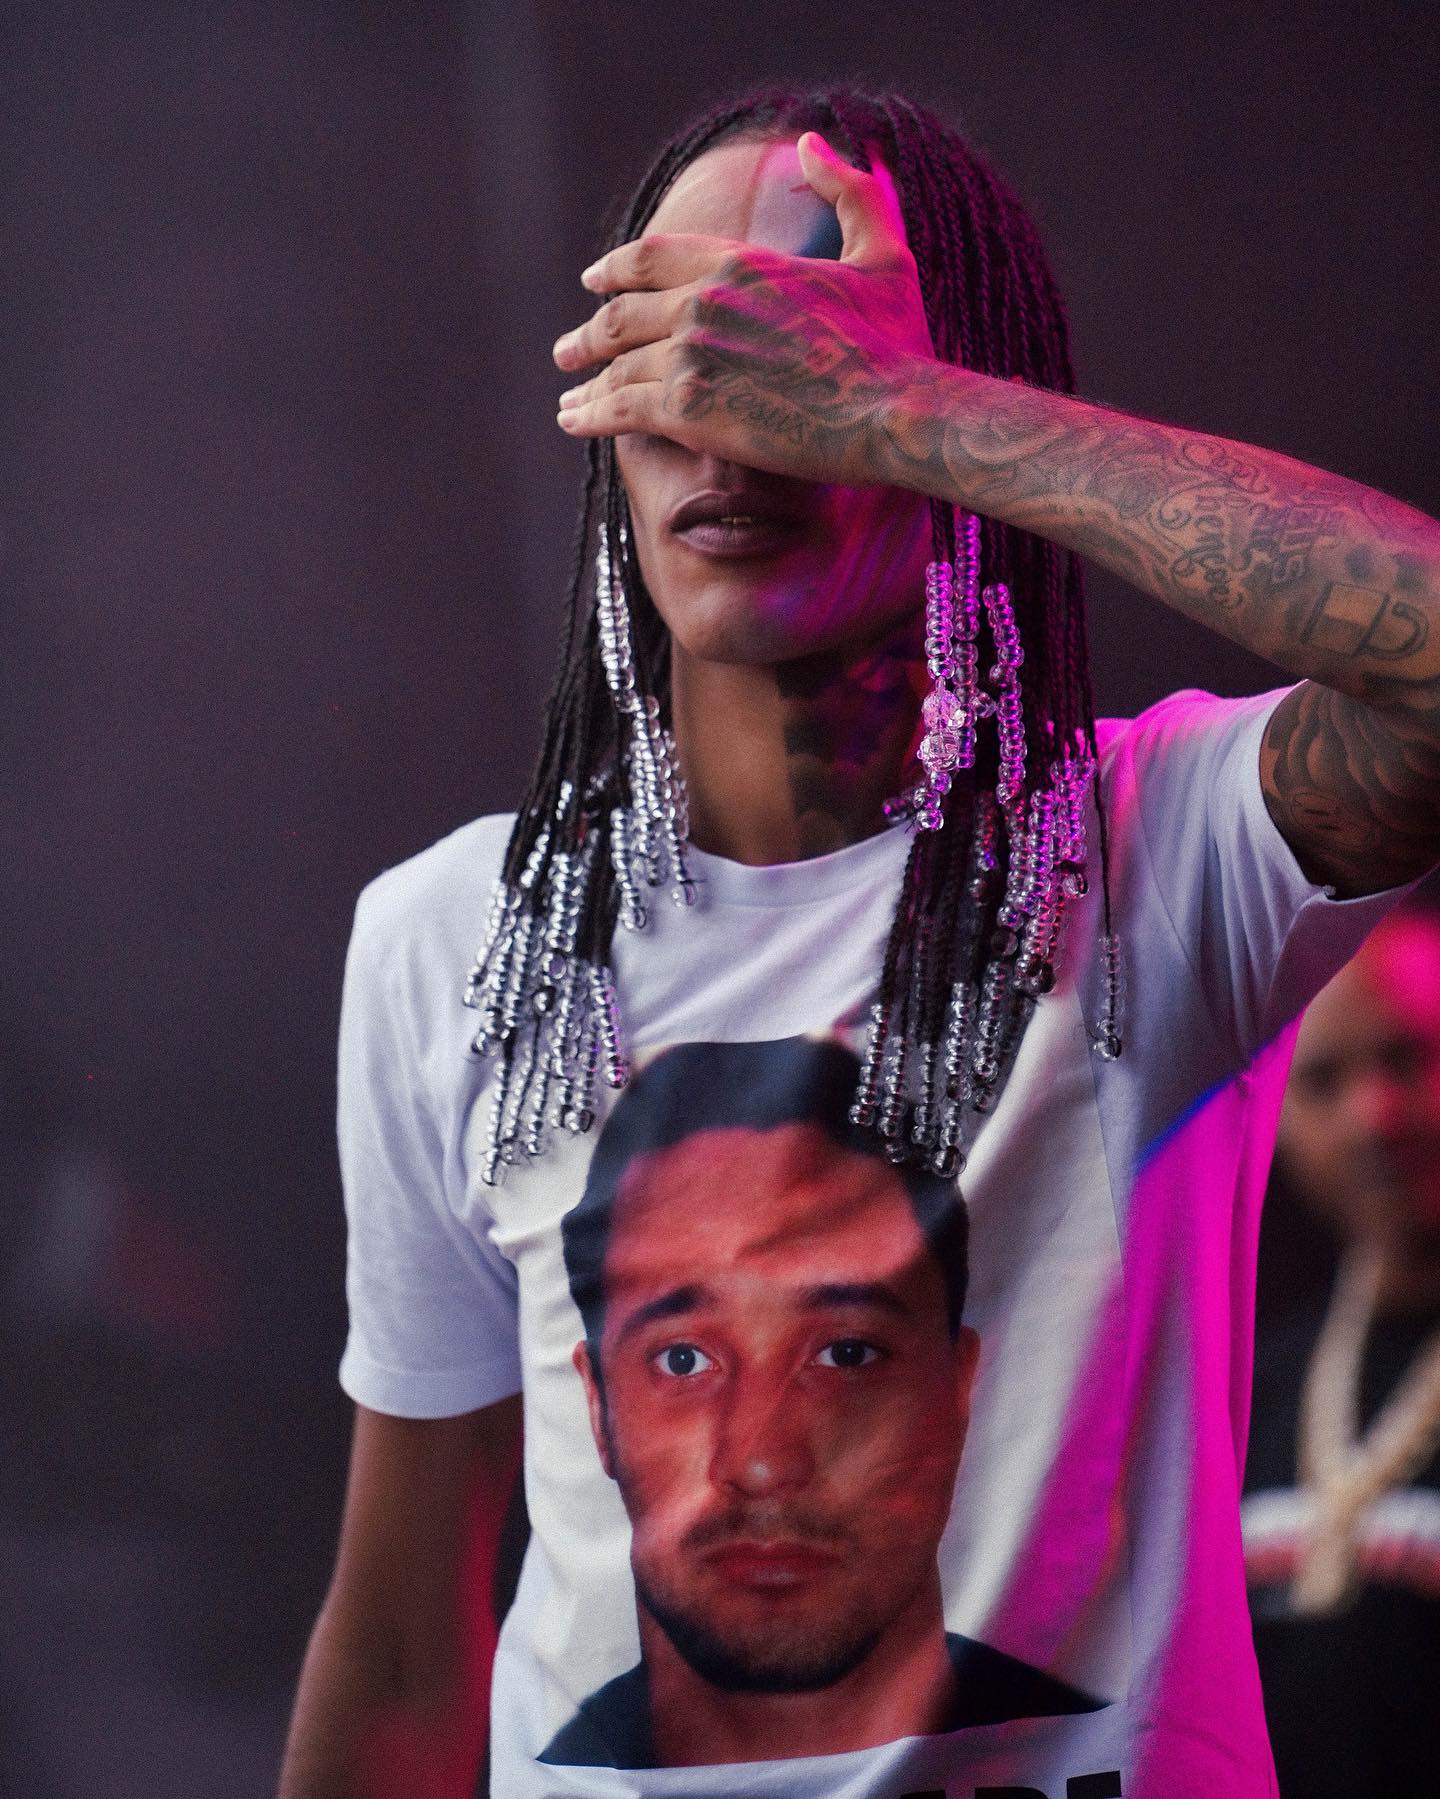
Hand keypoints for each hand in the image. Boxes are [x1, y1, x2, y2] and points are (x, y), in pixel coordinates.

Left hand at [553, 133, 937, 487]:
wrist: (893, 412)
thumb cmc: (896, 344)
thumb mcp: (883, 254)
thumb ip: (850, 192)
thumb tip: (813, 144)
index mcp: (740, 261)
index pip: (651, 257)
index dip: (614, 270)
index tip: (593, 282)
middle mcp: (703, 301)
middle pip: (622, 313)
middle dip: (590, 333)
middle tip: (567, 351)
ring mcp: (690, 355)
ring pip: (616, 364)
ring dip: (585, 381)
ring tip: (569, 397)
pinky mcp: (687, 409)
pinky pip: (619, 408)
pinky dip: (589, 416)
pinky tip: (574, 421)